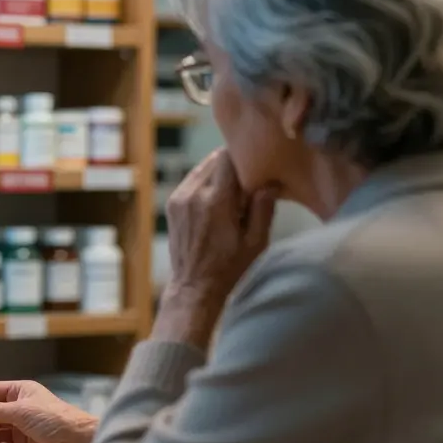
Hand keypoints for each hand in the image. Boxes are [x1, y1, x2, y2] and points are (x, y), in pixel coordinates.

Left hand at [164, 148, 276, 320]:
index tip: (255, 164)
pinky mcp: (172, 204)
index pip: (226, 158)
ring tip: (233, 189)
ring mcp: (179, 198)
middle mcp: (193, 194)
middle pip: (214, 159)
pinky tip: (216, 197)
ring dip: (218, 172)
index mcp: (216, 201)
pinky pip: (191, 180)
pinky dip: (205, 182)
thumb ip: (264, 209)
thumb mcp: (256, 242)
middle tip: (247, 178)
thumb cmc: (229, 266)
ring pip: (201, 168)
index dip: (242, 157)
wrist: (194, 285)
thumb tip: (270, 183)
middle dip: (232, 164)